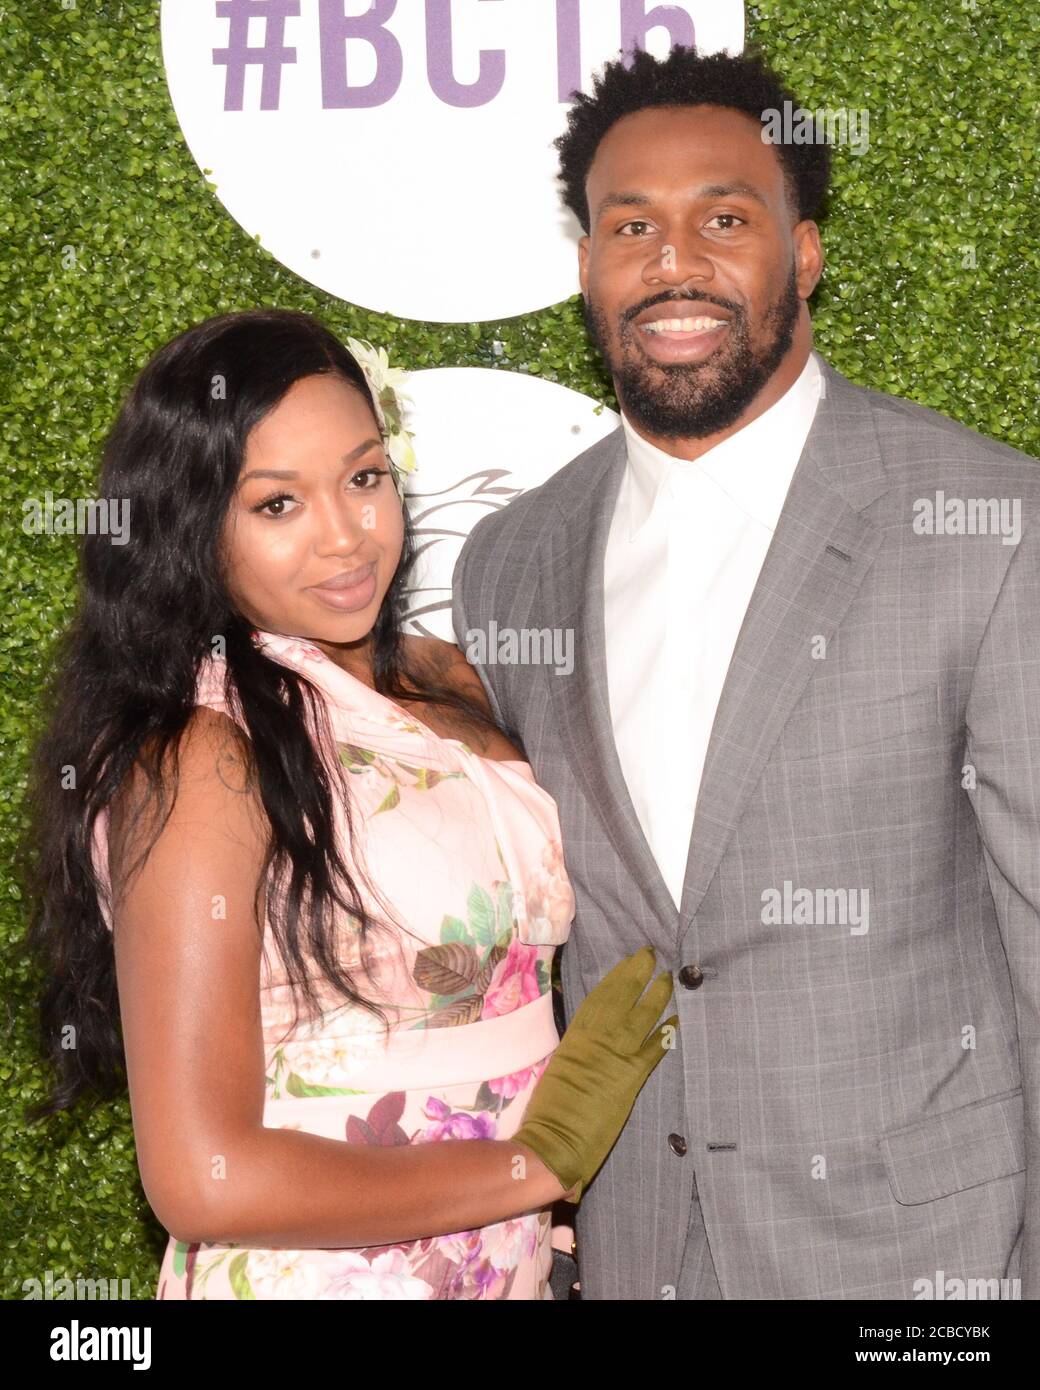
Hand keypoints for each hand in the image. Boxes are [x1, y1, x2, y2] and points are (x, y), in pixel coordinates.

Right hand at [512, 947, 676, 1201]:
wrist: (553, 1142)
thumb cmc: (549, 1112)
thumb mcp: (559, 1069)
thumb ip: (577, 1052)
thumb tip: (588, 1042)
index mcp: (575, 1037)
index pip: (599, 998)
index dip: (616, 977)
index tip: (628, 961)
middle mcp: (596, 1039)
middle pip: (620, 998)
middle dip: (637, 974)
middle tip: (651, 955)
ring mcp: (615, 1056)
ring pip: (641, 1017)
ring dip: (656, 996)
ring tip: (668, 978)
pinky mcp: (631, 1078)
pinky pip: (654, 1050)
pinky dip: (666, 1034)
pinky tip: (677, 1021)